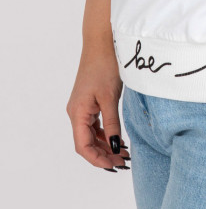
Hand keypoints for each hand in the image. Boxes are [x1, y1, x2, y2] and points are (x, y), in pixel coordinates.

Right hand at [66, 50, 130, 171]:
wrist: (101, 43)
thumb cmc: (104, 66)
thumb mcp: (110, 97)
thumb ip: (112, 123)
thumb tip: (116, 146)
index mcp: (77, 113)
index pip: (83, 146)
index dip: (97, 159)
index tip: (114, 166)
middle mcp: (76, 112)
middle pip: (86, 143)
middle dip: (104, 155)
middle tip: (125, 162)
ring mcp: (82, 107)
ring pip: (91, 135)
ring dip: (106, 145)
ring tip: (125, 154)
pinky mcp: (89, 102)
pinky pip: (95, 124)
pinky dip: (106, 134)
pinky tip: (119, 139)